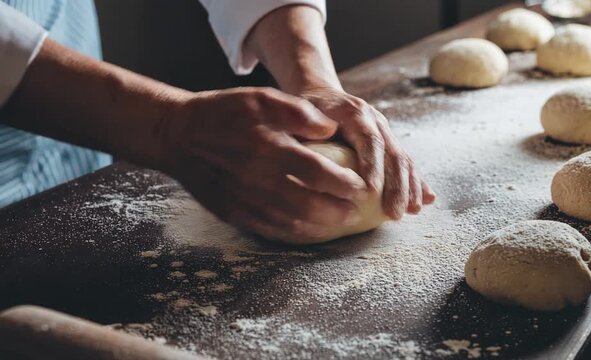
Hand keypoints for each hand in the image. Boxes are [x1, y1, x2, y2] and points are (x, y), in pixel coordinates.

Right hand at [160, 87, 368, 242]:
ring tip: (340, 222)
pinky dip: (294, 233)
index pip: (317, 172)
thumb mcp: (260, 98)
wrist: (177, 136)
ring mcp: (244, 199)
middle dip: (339, 210)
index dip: (343, 183)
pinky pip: (269, 229)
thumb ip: (298, 112)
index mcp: (269, 147)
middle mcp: (258, 178)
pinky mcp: (233, 212)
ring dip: (321, 226)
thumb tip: (331, 128)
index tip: (360, 186)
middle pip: (309, 203)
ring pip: (292, 221)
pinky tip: (308, 230)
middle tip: (356, 210)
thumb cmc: (223, 113)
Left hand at [299, 87, 435, 218]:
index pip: (369, 140)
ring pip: (403, 158)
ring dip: (410, 187)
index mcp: (353, 112)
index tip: (372, 192)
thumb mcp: (298, 116)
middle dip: (397, 185)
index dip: (373, 165)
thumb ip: (307, 132)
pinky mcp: (387, 141)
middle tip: (394, 213)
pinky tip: (426, 201)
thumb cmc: (303, 111)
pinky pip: (405, 162)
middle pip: (392, 152)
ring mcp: (384, 130)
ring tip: (412, 211)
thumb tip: (315, 158)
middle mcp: (374, 119)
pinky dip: (415, 182)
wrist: (320, 94)